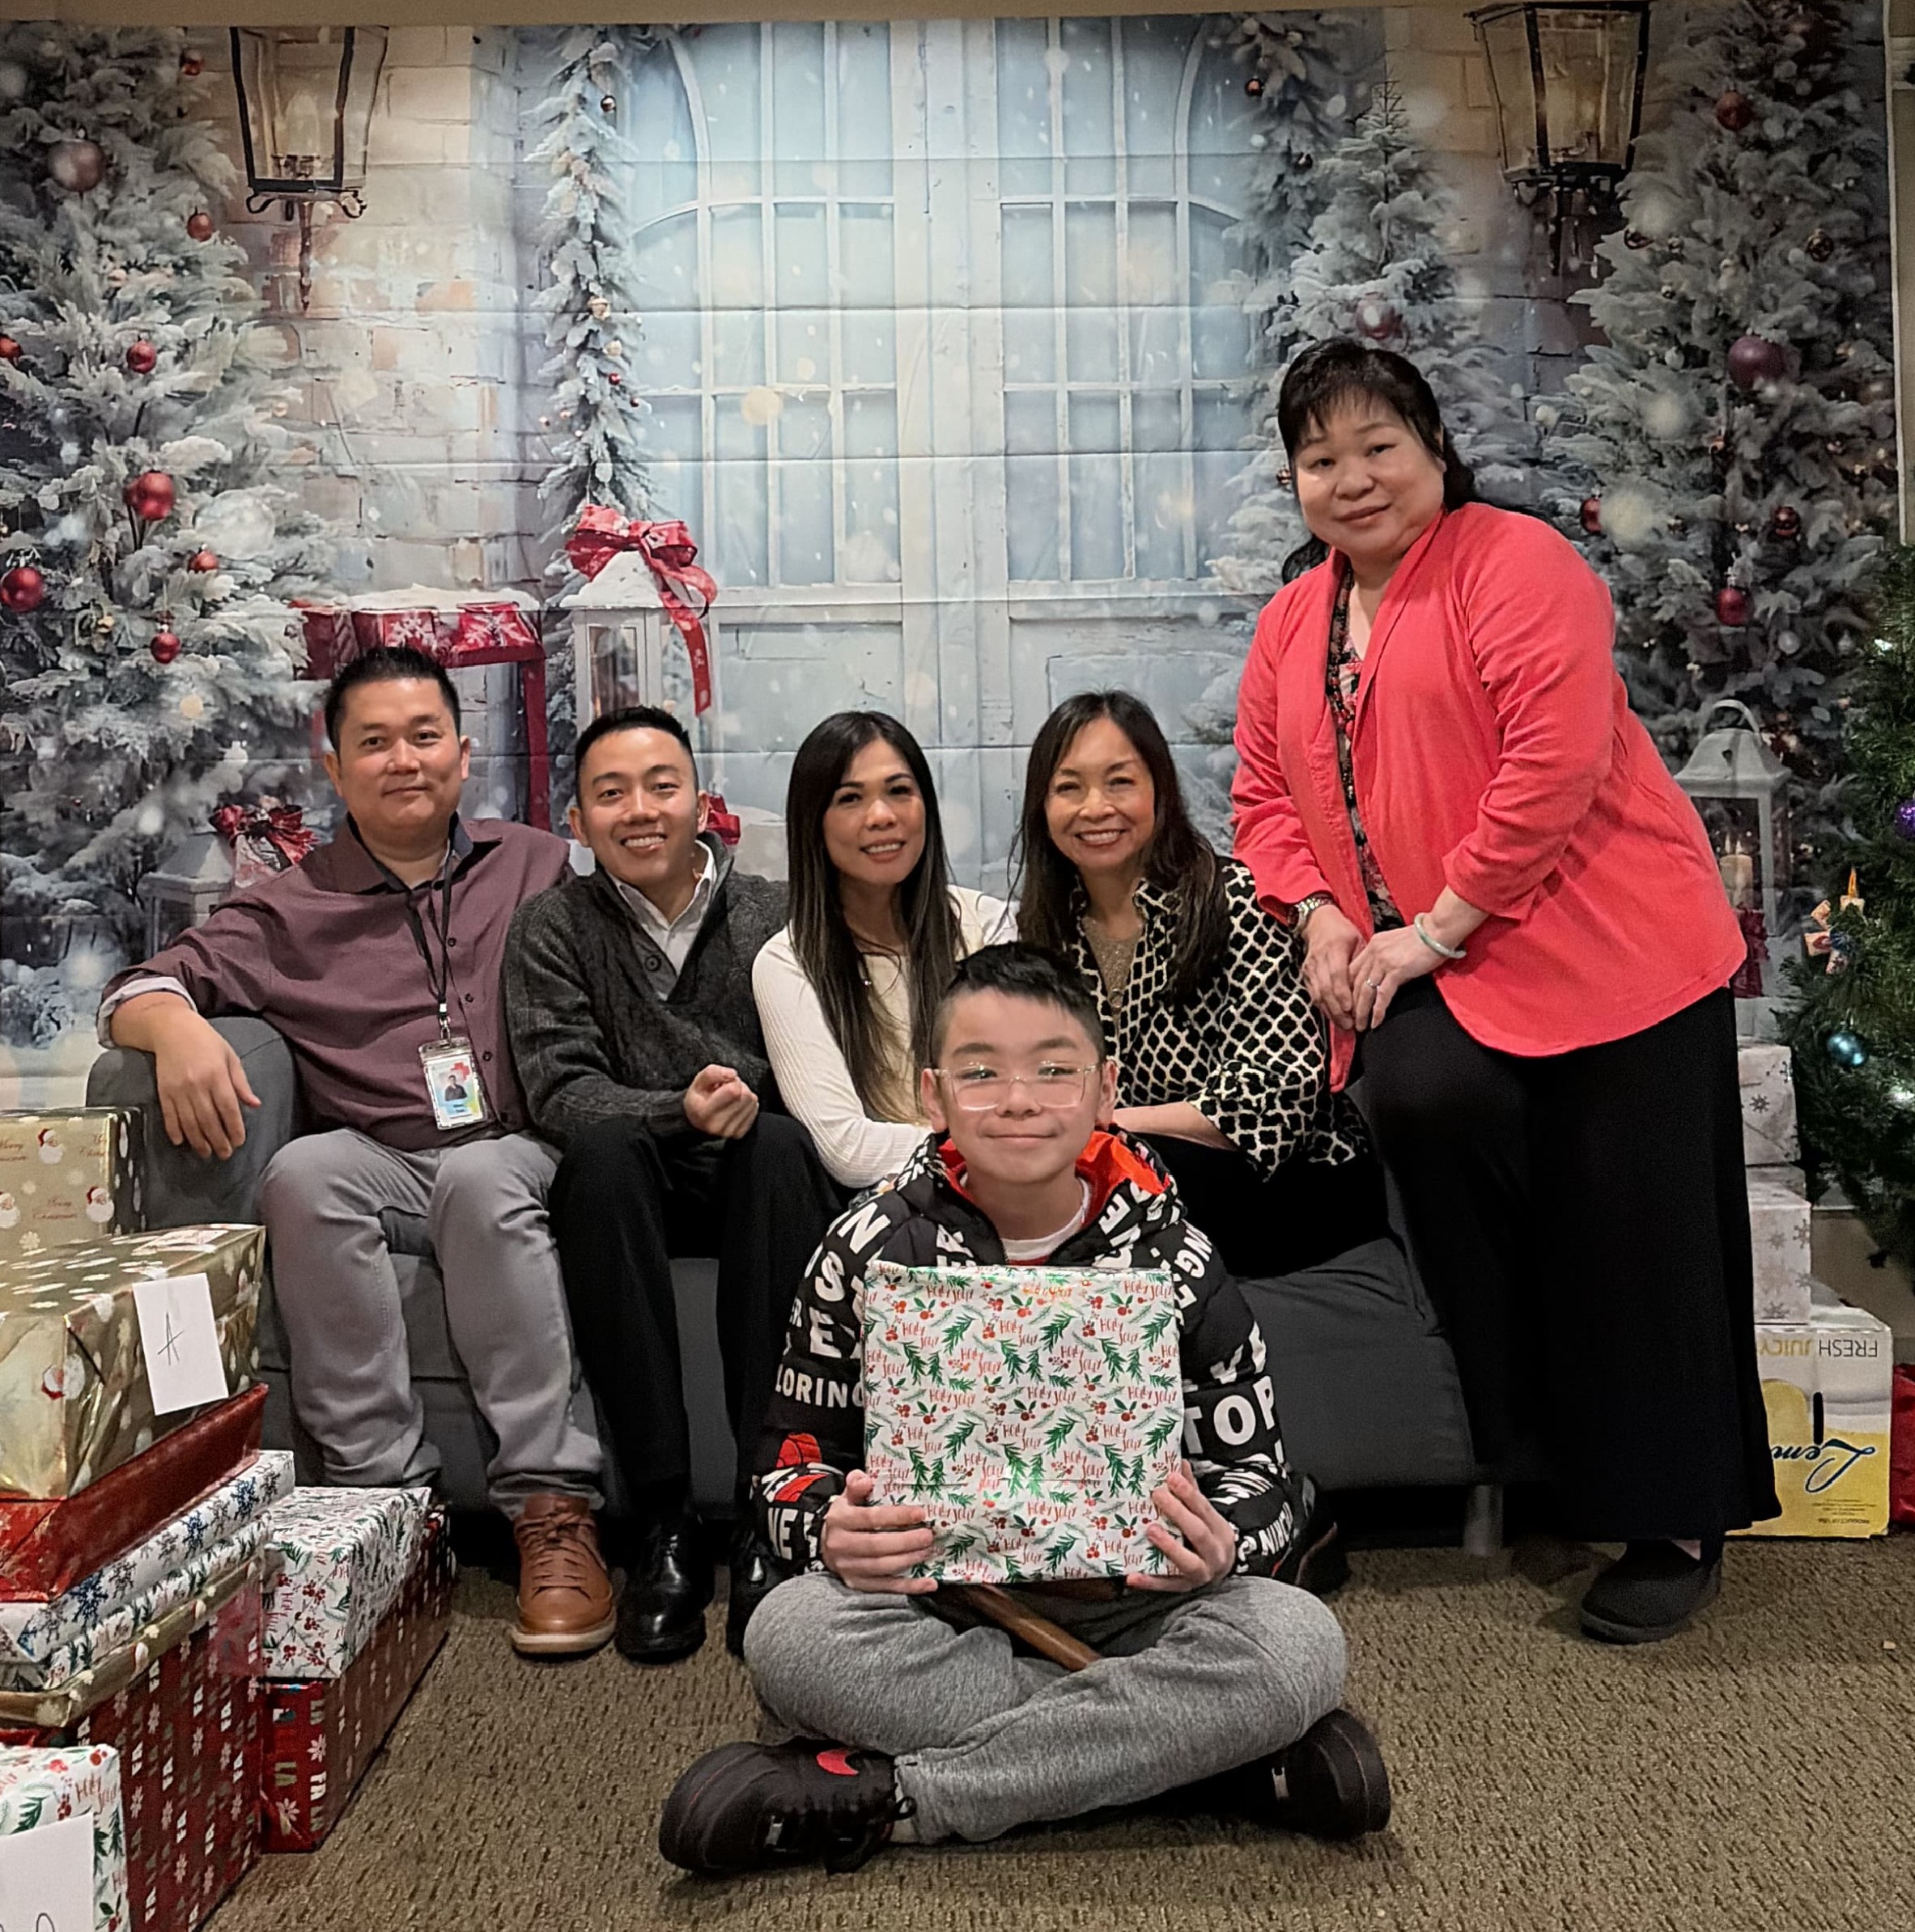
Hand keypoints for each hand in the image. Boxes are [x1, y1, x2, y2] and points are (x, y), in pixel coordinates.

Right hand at [147, 1005, 260, 1159]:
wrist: (172, 1029)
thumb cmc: (206, 1042)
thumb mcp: (230, 1057)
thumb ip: (241, 1083)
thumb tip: (254, 1104)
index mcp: (217, 1075)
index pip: (228, 1108)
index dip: (234, 1128)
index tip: (239, 1141)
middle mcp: (197, 1085)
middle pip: (209, 1120)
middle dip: (218, 1140)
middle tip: (225, 1154)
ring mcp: (178, 1090)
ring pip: (189, 1122)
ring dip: (198, 1141)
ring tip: (206, 1153)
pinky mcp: (163, 1091)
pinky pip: (169, 1116)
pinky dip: (174, 1131)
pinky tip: (181, 1142)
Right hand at [682, 1063, 758, 1138]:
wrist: (697, 1118)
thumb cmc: (700, 1096)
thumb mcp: (700, 1080)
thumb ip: (713, 1073)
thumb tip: (732, 1074)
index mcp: (703, 1112)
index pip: (733, 1090)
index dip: (732, 1080)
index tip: (723, 1082)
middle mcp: (715, 1125)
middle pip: (745, 1095)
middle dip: (739, 1086)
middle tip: (727, 1089)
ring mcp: (728, 1132)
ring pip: (752, 1102)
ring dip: (744, 1094)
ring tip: (731, 1097)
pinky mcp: (738, 1133)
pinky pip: (754, 1110)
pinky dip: (748, 1104)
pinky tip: (736, 1105)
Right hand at [820, 1469, 936, 1594]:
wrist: (826, 1544)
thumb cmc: (846, 1516)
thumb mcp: (847, 1497)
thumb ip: (856, 1485)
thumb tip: (865, 1479)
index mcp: (839, 1520)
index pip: (870, 1518)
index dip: (896, 1516)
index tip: (920, 1513)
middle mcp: (841, 1546)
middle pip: (876, 1545)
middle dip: (906, 1541)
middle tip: (928, 1536)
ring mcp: (848, 1568)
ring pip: (881, 1567)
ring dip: (909, 1561)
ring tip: (929, 1552)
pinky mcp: (857, 1584)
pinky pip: (885, 1588)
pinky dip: (909, 1587)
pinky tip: (929, 1583)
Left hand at [1127, 1462, 1237, 1592]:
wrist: (1222, 1571)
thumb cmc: (1209, 1537)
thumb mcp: (1206, 1515)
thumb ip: (1192, 1492)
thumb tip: (1180, 1463)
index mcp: (1219, 1530)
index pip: (1204, 1509)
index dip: (1188, 1493)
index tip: (1171, 1477)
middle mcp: (1214, 1553)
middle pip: (1198, 1533)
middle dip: (1178, 1513)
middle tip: (1157, 1495)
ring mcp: (1201, 1573)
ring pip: (1188, 1562)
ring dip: (1168, 1546)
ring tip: (1150, 1530)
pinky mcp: (1184, 1588)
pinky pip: (1167, 1585)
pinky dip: (1149, 1582)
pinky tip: (1132, 1575)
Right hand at [1301, 903, 1362, 1030]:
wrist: (1318, 923)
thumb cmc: (1344, 932)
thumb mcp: (1357, 941)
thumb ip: (1360, 962)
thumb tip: (1369, 986)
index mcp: (1333, 948)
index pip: (1336, 975)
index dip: (1343, 994)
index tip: (1351, 1009)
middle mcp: (1318, 959)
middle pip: (1325, 988)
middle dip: (1337, 1009)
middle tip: (1350, 1025)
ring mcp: (1309, 967)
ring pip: (1318, 994)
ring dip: (1330, 1012)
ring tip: (1343, 1025)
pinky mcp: (1305, 974)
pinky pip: (1313, 994)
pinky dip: (1323, 1007)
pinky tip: (1333, 1017)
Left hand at [1347, 924, 1442, 1030]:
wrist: (1437, 932)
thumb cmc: (1423, 938)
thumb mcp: (1395, 944)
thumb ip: (1384, 957)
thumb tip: (1381, 975)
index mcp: (1372, 946)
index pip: (1352, 970)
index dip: (1347, 989)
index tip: (1346, 1003)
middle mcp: (1373, 953)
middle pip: (1355, 983)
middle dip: (1350, 1004)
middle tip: (1349, 1020)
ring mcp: (1383, 962)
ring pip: (1365, 991)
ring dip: (1361, 1012)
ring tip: (1360, 1026)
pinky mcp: (1396, 971)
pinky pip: (1382, 995)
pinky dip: (1377, 1011)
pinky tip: (1375, 1022)